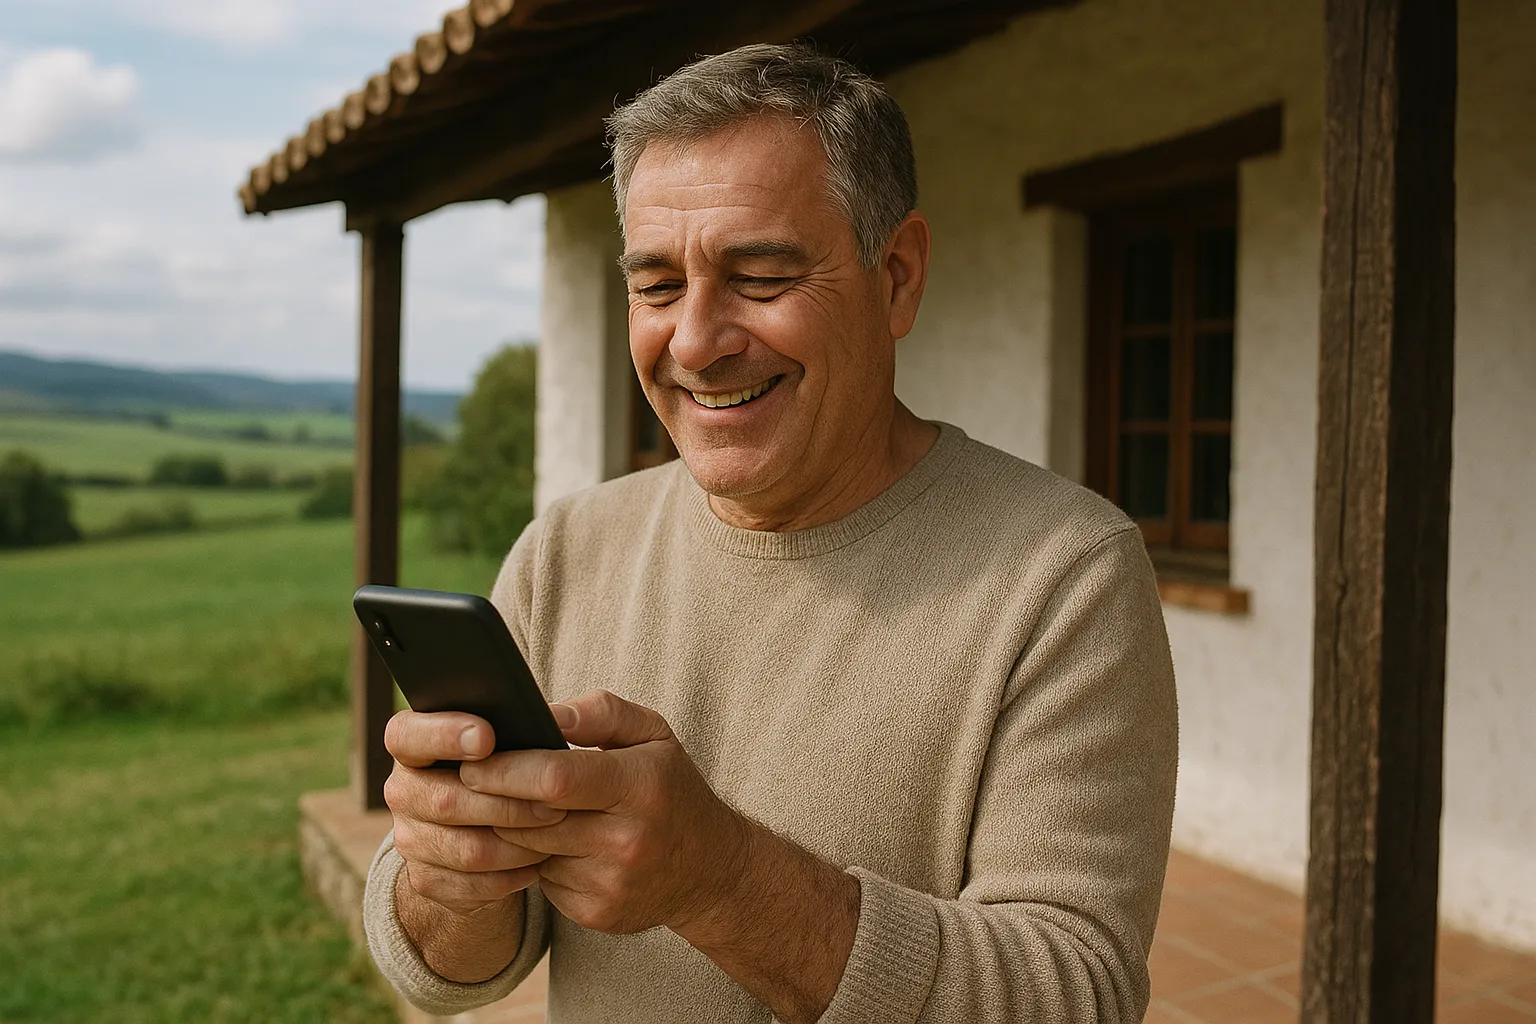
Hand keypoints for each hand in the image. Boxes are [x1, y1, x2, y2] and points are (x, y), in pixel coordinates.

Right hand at [382, 709, 568, 915]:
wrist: (489, 826)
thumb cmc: (514, 762)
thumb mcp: (525, 731)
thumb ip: (538, 716)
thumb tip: (561, 720)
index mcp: (413, 742)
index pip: (406, 735)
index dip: (442, 735)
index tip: (487, 738)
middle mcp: (403, 790)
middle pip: (445, 801)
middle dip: (508, 804)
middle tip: (557, 804)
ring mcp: (410, 837)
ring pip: (466, 849)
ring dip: (518, 844)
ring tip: (557, 833)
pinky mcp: (426, 879)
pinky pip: (471, 885)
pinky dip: (511, 876)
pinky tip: (539, 862)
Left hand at [465, 690, 751, 935]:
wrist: (711, 869)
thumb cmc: (670, 788)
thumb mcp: (653, 734)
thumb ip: (600, 713)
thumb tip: (544, 714)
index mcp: (641, 785)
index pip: (554, 778)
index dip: (504, 770)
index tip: (472, 761)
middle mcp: (628, 840)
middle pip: (529, 821)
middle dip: (490, 801)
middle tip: (467, 784)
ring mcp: (611, 883)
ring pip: (528, 854)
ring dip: (510, 831)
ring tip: (512, 808)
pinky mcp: (597, 913)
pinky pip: (542, 883)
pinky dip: (536, 861)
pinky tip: (550, 844)